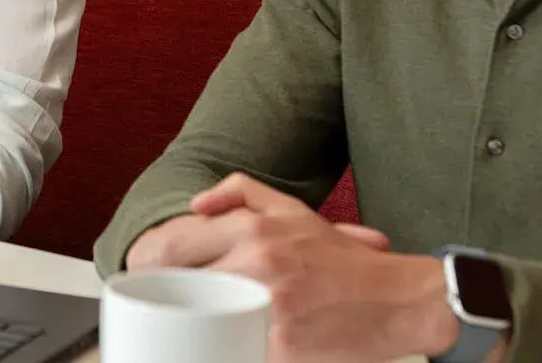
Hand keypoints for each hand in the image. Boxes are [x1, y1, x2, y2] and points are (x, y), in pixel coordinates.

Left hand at [128, 174, 461, 362]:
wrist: (397, 301)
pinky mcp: (278, 346)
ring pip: (194, 321)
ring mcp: (266, 307)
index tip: (143, 276)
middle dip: (157, 297)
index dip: (144, 263)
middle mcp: (256, 265)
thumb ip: (240, 193)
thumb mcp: (293, 210)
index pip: (169, 244)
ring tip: (179, 330)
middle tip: (154, 308)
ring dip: (182, 327)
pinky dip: (217, 350)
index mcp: (253, 231)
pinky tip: (214, 347)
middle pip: (173, 284)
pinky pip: (230, 349)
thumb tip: (195, 204)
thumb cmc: (343, 261)